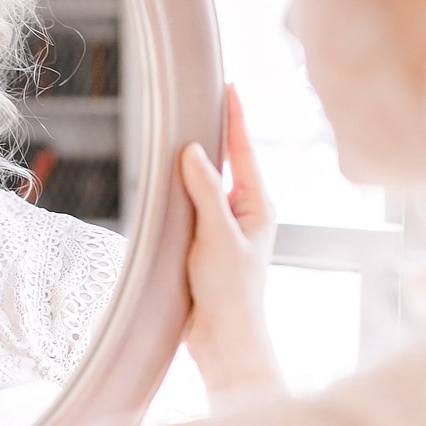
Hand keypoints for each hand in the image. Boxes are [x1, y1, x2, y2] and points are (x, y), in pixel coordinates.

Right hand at [180, 85, 282, 398]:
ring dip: (194, 164)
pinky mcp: (206, 246)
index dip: (235, 117)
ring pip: (208, 186)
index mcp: (258, 206)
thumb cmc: (230, 292)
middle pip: (228, 163)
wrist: (224, 340)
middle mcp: (245, 213)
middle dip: (215, 133)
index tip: (229, 85)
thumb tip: (193, 152)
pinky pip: (193, 208)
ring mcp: (226, 229)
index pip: (244, 151)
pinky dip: (181, 193)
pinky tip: (167, 184)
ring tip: (181, 132)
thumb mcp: (217, 235)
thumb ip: (206, 192)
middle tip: (202, 98)